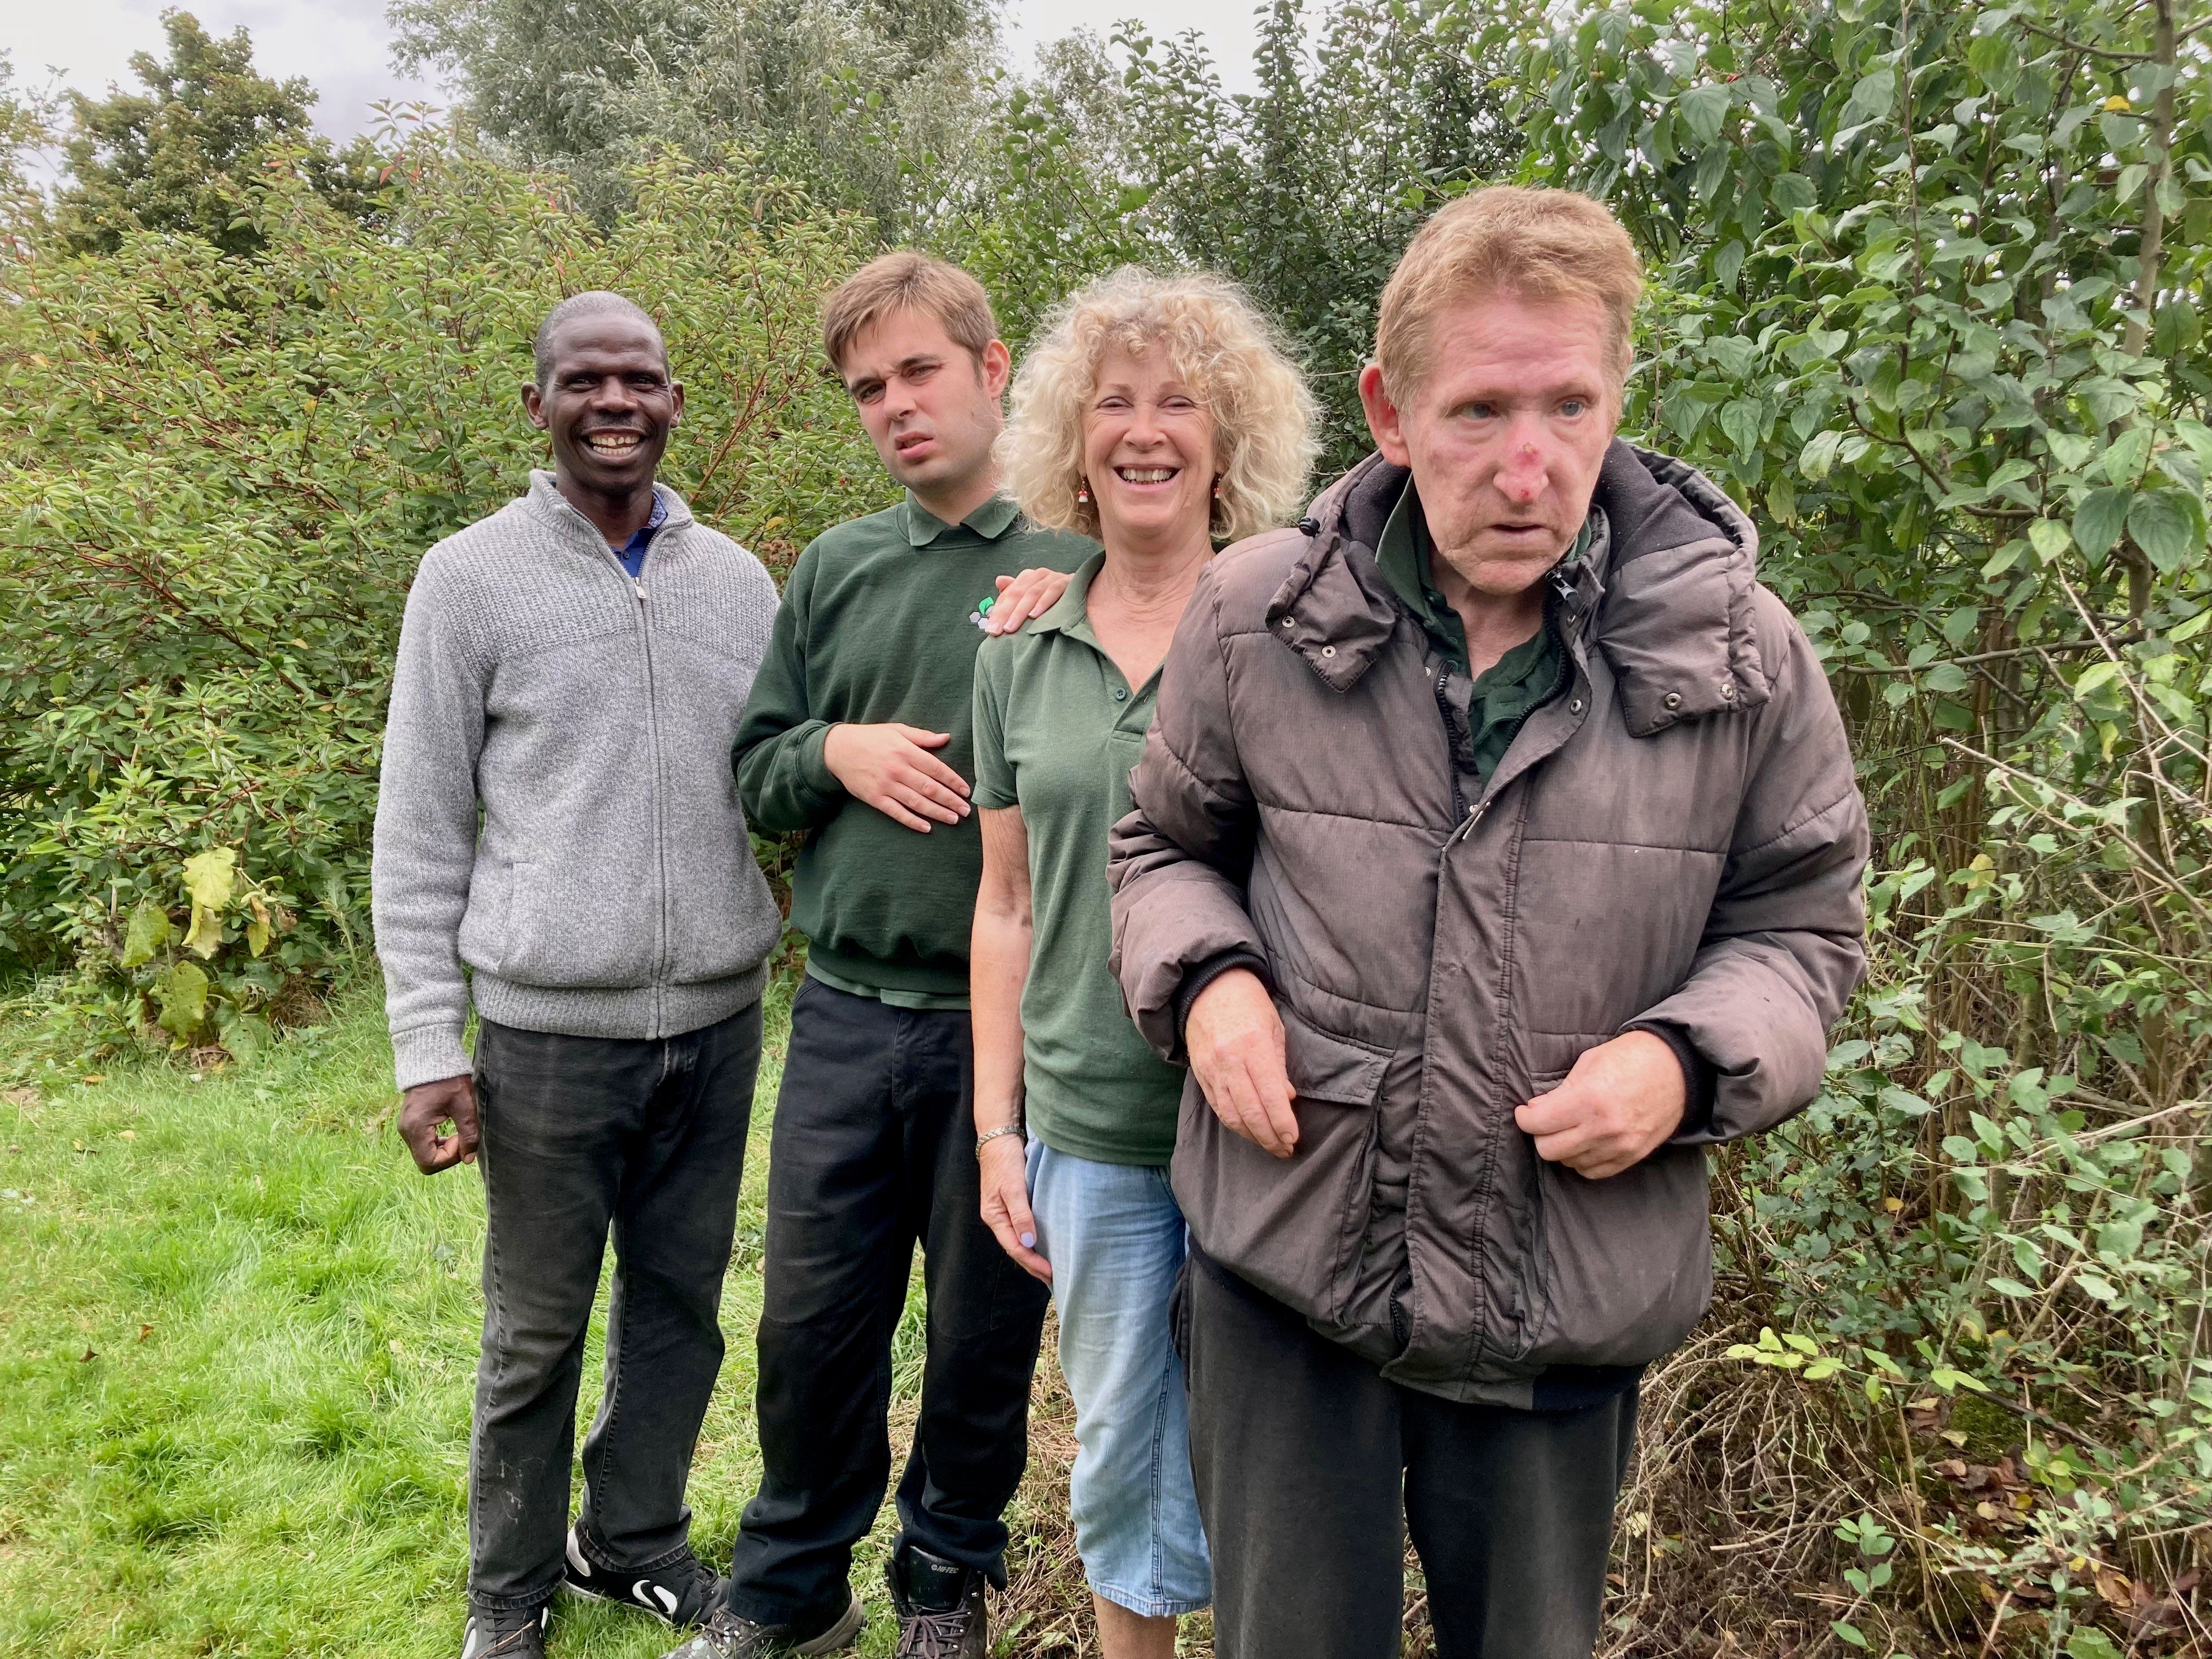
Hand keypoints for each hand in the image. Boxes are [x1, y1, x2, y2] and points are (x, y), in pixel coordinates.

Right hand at [398, 1073, 479, 1173]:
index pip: (429, 1163)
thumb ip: (468, 1134)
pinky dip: (437, 1143)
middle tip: (461, 1137)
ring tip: (457, 1132)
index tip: (461, 1139)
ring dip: (443, 1150)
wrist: (433, 1060)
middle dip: (447, 1155)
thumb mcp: (464, 1106)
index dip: (449, 1158)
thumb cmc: (449, 1080)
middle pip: (425, 1161)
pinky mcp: (410, 1124)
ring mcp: (405, 1128)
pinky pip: (423, 1144)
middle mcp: (406, 1131)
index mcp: (416, 1127)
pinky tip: (450, 1130)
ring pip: (424, 1154)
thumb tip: (469, 1160)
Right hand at [822, 722, 971, 831]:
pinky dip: (912, 821)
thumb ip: (922, 736)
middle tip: (966, 810)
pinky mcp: (874, 798)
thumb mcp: (896, 730)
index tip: (966, 791)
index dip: (953, 781)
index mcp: (905, 750)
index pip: (936, 768)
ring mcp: (885, 785)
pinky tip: (926, 828)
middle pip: (929, 788)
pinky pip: (896, 812)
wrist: (837, 749)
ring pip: (916, 802)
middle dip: (950, 800)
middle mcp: (897, 769)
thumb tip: (947, 737)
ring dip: (937, 812)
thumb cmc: (871, 738)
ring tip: (954, 819)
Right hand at [978, 1134, 1050, 1282]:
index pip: (1015, 1248)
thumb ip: (1021, 1215)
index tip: (1051, 1273)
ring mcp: (1003, 1212)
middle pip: (1016, 1249)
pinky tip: (1043, 1245)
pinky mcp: (1011, 1204)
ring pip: (1018, 1241)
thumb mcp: (1013, 1187)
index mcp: (994, 1217)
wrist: (998, 1138)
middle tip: (1054, 1280)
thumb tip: (1029, 1243)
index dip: (1033, 1263)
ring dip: (1033, 1256)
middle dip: (1033, 1266)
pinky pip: (1022, 1230)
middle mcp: (998, 1218)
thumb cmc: (1005, 1161)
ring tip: (1050, 1269)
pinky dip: (1032, 1241)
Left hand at [983, 566, 1073, 633]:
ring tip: (1010, 627)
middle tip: (996, 631)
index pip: (1008, 594)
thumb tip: (999, 580)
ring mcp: (1053, 577)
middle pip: (1017, 593)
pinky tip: (1034, 615)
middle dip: (1005, 613)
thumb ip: (1014, 592)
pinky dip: (1043, 602)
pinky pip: (1053, 591)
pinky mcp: (1068, 582)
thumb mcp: (1032, 598)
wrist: (1086, 592)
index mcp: (1027, 578)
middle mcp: (1038, 575)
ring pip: (1032, 592)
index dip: (998, 611)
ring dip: (1020, 611)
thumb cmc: (1053, 600)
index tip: (990, 629)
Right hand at [1185, 968, 1297, 1158]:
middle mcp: (1229, 1060)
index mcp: (1253, 1045)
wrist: (1207, 987)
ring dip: (1251, 1135)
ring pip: (1230, 1114)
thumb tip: (1287, 1099)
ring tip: (1269, 1145)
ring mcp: (1211, 1069)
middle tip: (1284, 1149)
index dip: (1282, 1122)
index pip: (1269, 1094)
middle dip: (1269, 1136)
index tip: (1294, 1139)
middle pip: (1249, 1111)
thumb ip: (1279, 1066)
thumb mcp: (1274, 1028)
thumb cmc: (1249, 1004)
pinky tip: (1248, 1130)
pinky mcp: (1200, 1073)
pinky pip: (1217, 1106)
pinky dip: (1233, 1123)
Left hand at [1514, 1031, 1686, 1179]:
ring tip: (1568, 1128)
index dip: (1525, 1117)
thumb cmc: (1631, 1057)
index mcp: (1589, 1099)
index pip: (1538, 1124)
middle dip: (1540, 1134)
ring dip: (1562, 1147)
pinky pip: (1593, 1172)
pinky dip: (1583, 1160)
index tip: (1526, 1111)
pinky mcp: (1633, 1156)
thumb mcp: (1588, 1063)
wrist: (1678, 1069)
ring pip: (1570, 1163)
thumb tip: (1536, 1111)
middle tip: (1544, 1120)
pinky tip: (1584, 1142)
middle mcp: (1604, 1128)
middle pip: (1549, 1150)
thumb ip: (1559, 1091)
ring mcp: (1620, 1146)